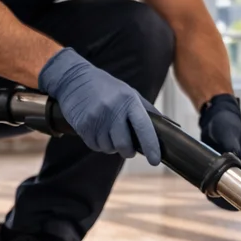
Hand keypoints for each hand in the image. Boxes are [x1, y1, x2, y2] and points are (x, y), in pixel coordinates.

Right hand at [39, 48, 160, 164]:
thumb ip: (146, 110)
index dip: (151, 146)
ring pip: (109, 148)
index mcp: (128, 100)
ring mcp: (96, 118)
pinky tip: (97, 130)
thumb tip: (166, 127)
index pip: (143, 128)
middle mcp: (113, 110)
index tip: (155, 161)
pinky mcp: (83, 125)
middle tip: (128, 148)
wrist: (74, 79)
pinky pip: (95, 146)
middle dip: (128, 151)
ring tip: (108, 132)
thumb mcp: (128, 92)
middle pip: (124, 145)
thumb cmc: (106, 87)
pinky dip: (98, 143)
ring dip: (111, 146)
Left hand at [199, 93, 240, 209]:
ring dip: (223, 196)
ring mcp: (238, 171)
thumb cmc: (225, 123)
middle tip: (214, 198)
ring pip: (234, 191)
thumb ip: (231, 145)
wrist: (216, 118)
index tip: (233, 203)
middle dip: (231, 199)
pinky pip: (224, 186)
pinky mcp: (227, 172)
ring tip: (208, 195)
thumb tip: (233, 157)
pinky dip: (216, 190)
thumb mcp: (227, 132)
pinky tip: (207, 191)